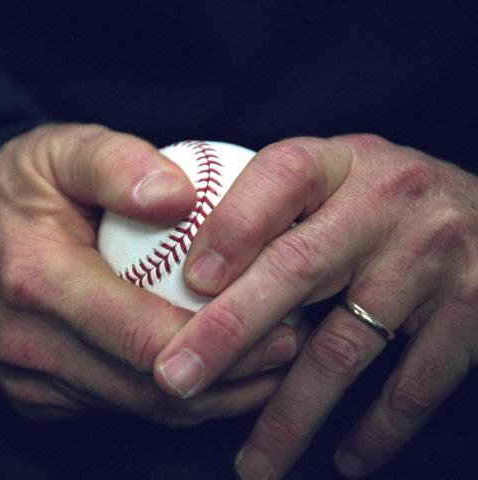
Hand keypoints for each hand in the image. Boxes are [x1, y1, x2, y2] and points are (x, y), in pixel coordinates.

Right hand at [0, 124, 300, 424]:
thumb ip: (120, 164)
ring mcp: (22, 377)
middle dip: (224, 376)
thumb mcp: (67, 148)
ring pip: (134, 407)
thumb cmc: (29, 184)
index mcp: (32, 278)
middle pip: (144, 385)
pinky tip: (206, 368)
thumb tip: (182, 198)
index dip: (218, 339)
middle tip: (285, 350)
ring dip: (204, 393)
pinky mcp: (29, 395)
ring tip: (262, 364)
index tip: (278, 328)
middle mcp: (21, 341)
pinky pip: (112, 408)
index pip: (139, 334)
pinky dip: (166, 397)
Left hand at [153, 134, 477, 475]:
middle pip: (296, 268)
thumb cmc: (379, 205)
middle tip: (176, 380)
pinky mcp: (472, 308)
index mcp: (339, 163)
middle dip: (229, 334)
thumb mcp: (332, 185)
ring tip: (254, 463)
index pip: (279, 178)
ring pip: (346, 345)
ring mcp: (432, 255)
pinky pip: (414, 382)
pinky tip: (345, 457)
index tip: (189, 284)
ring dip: (292, 414)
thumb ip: (273, 214)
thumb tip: (188, 278)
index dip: (232, 228)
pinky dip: (376, 429)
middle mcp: (386, 201)